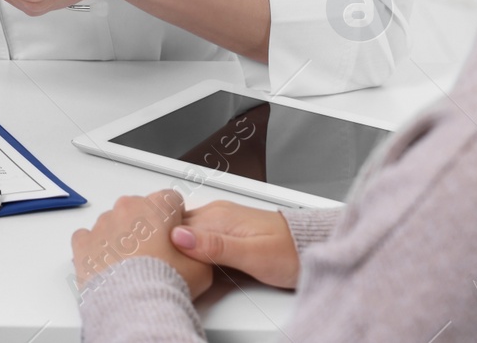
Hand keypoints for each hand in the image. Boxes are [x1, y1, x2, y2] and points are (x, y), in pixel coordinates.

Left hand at [71, 190, 213, 298]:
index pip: (170, 199)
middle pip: (140, 209)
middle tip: (155, 254)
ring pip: (113, 222)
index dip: (175, 218)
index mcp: (157, 207)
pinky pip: (88, 237)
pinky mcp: (83, 241)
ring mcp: (102, 223)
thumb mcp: (201, 267)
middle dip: (146, 226)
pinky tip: (108, 265)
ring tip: (131, 266)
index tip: (176, 235)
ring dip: (121, 237)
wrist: (134, 304)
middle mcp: (127, 208)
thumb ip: (198, 249)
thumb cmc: (166, 282)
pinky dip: (96, 248)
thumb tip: (194, 250)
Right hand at [171, 200, 299, 288]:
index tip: (162, 260)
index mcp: (217, 216)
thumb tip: (179, 237)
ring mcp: (222, 218)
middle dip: (168, 243)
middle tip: (168, 264)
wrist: (314, 245)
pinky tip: (195, 259)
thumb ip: (215, 246)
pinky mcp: (228, 228)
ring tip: (180, 263)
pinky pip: (199, 233)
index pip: (174, 226)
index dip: (164, 244)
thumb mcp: (253, 256)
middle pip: (177, 226)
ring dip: (180, 245)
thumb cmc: (290, 252)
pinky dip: (193, 246)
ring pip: (187, 230)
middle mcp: (217, 213)